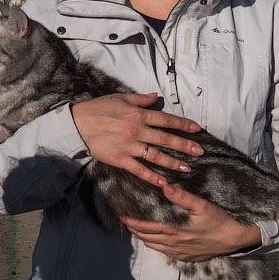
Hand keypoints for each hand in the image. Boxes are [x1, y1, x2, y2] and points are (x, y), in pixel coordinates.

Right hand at [70, 93, 203, 187]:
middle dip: (185, 145)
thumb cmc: (98, 108)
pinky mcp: (121, 159)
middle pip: (166, 139)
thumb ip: (140, 99)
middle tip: (200, 152)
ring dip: (173, 162)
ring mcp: (130, 146)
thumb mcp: (120, 98)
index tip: (197, 129)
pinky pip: (139, 170)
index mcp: (139, 114)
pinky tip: (164, 183)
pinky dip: (152, 177)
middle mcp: (138, 131)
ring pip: (156, 156)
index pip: (166, 120)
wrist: (77, 125)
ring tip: (188, 168)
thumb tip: (156, 97)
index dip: (183, 124)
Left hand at [120, 183, 261, 260]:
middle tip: (125, 222)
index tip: (122, 216)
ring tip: (137, 230)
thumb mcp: (202, 205)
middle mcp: (173, 243)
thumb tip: (165, 187)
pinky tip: (155, 240)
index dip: (132, 222)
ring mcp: (178, 252)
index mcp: (174, 230)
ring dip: (143, 238)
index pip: (146, 227)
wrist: (234, 239)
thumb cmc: (219, 220)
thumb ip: (182, 197)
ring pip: (154, 246)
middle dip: (134, 230)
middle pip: (146, 238)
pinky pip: (164, 252)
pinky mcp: (185, 257)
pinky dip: (155, 245)